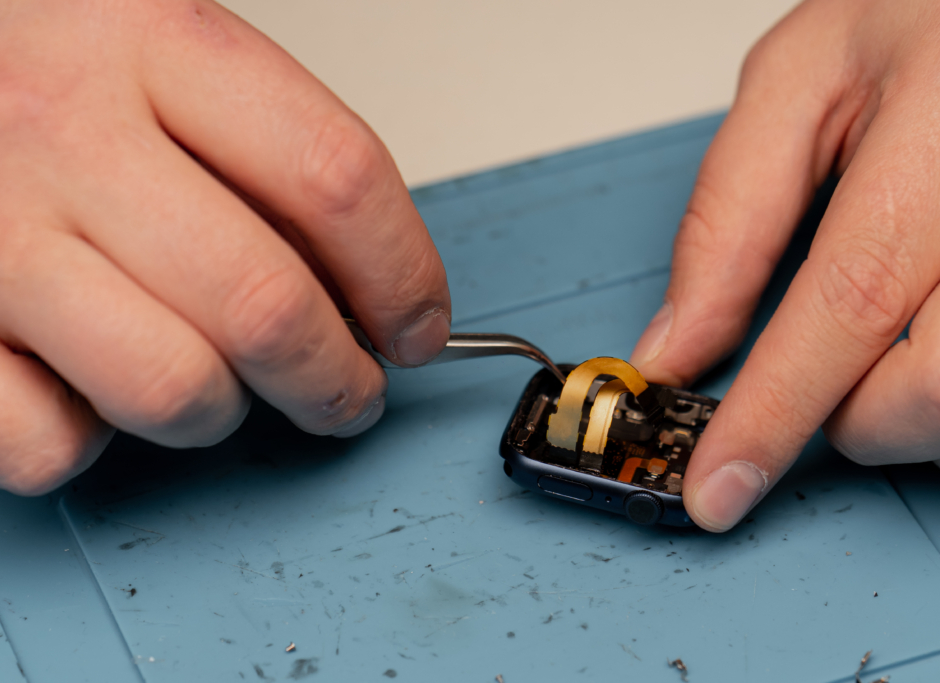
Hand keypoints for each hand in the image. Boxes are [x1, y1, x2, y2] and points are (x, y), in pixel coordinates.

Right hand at [0, 0, 449, 493]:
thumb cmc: (25, 63)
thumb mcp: (160, 54)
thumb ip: (267, 156)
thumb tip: (367, 285)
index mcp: (147, 41)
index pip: (336, 176)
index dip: (404, 275)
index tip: (416, 324)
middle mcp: (58, 138)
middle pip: (265, 306)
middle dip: (338, 380)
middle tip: (348, 389)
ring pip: (171, 391)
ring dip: (225, 414)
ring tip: (220, 387)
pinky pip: (46, 449)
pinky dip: (91, 444)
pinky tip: (88, 388)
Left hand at [629, 0, 939, 530]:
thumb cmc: (919, 18)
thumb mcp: (798, 83)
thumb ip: (729, 218)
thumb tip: (676, 347)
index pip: (848, 299)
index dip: (774, 411)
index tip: (717, 488)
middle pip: (938, 379)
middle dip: (859, 420)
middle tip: (823, 385)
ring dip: (911, 410)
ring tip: (881, 348)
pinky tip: (922, 339)